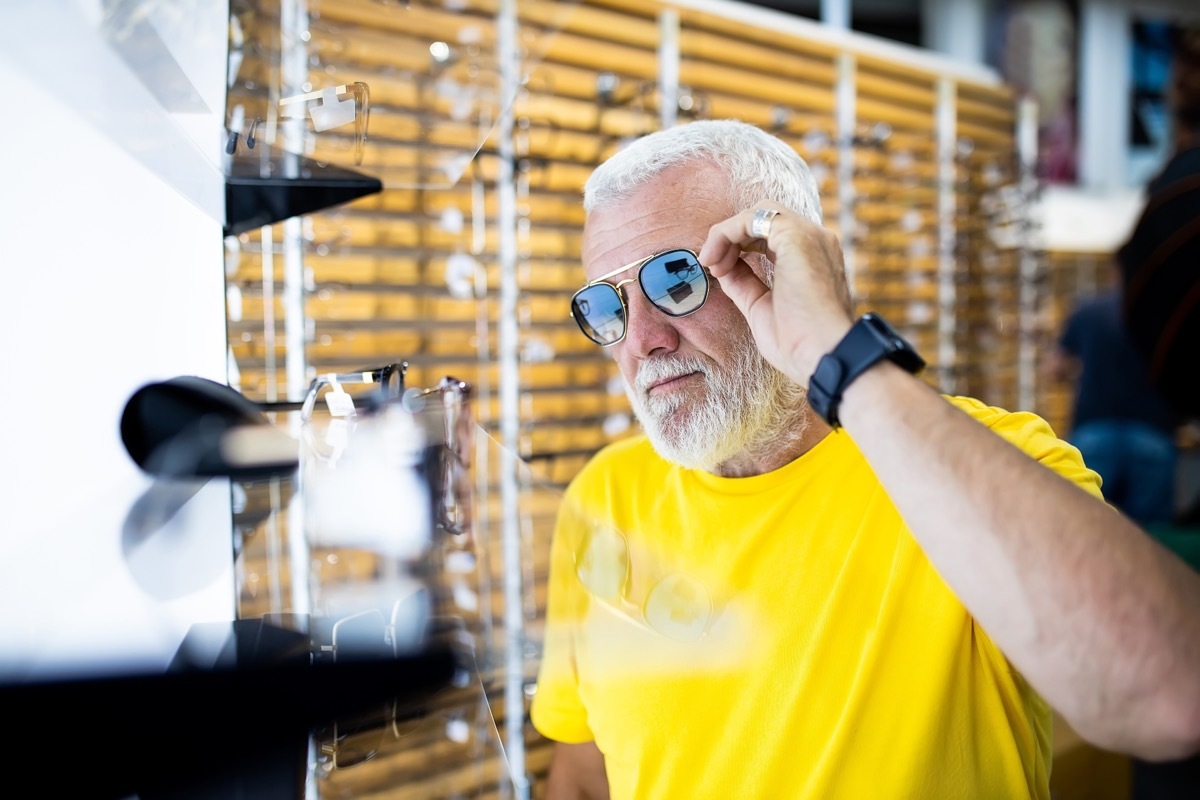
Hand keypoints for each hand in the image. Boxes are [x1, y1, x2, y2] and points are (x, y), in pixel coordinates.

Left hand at [698, 204, 855, 384]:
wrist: (824, 356)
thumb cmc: (799, 344)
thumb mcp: (761, 307)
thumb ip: (744, 283)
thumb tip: (722, 267)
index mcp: (811, 258)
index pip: (770, 236)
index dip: (739, 248)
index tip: (719, 272)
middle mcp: (814, 241)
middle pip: (763, 219)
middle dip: (731, 238)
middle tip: (711, 265)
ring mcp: (808, 235)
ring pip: (757, 213)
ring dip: (725, 234)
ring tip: (710, 261)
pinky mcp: (796, 235)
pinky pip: (751, 218)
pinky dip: (726, 232)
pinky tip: (715, 258)